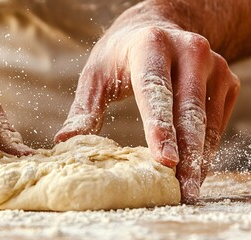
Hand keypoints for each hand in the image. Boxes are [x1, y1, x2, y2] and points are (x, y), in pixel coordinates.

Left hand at [55, 20, 239, 202]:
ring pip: (208, 120)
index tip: (165, 162)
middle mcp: (190, 50)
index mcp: (151, 45)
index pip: (155, 90)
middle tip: (182, 191)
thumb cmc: (120, 56)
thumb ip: (84, 108)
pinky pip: (216, 121)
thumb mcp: (97, 75)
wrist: (158, 29)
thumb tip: (64, 140)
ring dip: (200, 158)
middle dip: (187, 155)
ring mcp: (213, 65)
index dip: (160, 127)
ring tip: (190, 188)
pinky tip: (195, 168)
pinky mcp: (227, 79)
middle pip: (189, 111)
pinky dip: (206, 147)